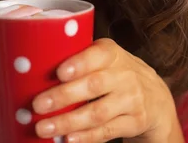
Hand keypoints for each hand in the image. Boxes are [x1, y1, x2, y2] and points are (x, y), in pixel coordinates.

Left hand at [32, 38, 178, 142]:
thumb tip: (31, 69)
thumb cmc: (116, 74)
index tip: (59, 73)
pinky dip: (87, 137)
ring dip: (68, 121)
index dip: (79, 63)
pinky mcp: (135, 121)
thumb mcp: (105, 59)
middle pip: (93, 85)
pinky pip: (107, 130)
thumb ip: (79, 59)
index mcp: (112, 54)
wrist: (156, 97)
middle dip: (63, 96)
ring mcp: (132, 99)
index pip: (98, 55)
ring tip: (43, 127)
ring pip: (97, 112)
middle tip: (37, 105)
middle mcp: (125, 74)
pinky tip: (68, 139)